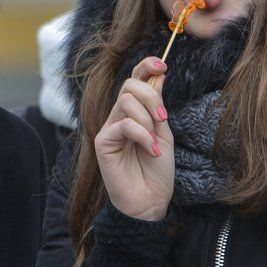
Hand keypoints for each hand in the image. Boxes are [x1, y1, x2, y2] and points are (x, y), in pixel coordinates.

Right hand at [94, 57, 173, 220]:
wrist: (150, 201)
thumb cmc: (157, 171)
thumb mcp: (163, 133)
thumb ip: (158, 107)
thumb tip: (159, 75)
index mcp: (135, 112)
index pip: (134, 80)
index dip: (145, 66)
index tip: (162, 65)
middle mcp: (119, 116)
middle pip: (129, 85)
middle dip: (150, 95)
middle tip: (163, 118)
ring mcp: (110, 129)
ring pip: (125, 101)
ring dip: (147, 118)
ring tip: (155, 141)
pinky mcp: (103, 143)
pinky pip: (123, 125)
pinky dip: (142, 135)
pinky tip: (151, 151)